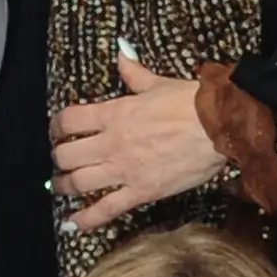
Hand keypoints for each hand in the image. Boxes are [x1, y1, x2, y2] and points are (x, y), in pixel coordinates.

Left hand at [48, 50, 224, 234]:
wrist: (219, 127)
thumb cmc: (191, 103)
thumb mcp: (158, 83)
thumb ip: (133, 72)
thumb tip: (122, 52)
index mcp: (114, 114)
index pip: (68, 121)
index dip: (57, 127)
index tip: (57, 131)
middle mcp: (112, 144)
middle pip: (66, 156)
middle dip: (59, 158)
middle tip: (61, 160)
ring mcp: (124, 170)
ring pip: (79, 183)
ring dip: (64, 186)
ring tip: (61, 186)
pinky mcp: (140, 192)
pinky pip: (105, 209)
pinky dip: (85, 219)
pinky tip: (72, 224)